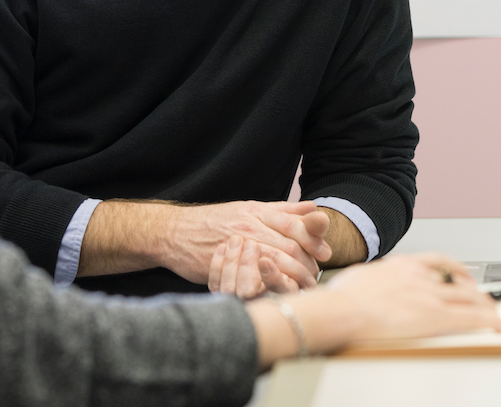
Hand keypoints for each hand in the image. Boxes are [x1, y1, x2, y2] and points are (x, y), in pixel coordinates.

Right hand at [162, 200, 330, 289]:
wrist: (174, 232)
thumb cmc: (213, 222)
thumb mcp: (247, 209)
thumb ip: (281, 210)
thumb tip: (313, 207)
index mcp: (256, 212)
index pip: (293, 224)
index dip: (312, 239)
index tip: (325, 253)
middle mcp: (247, 226)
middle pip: (287, 245)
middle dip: (307, 262)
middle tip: (316, 276)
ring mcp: (235, 246)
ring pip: (273, 262)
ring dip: (292, 277)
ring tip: (302, 287)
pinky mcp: (223, 266)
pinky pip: (250, 278)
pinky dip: (267, 286)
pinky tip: (277, 293)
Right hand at [315, 253, 500, 343]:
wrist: (346, 309)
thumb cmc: (344, 298)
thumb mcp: (358, 277)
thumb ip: (371, 278)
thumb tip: (366, 282)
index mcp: (401, 265)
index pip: (437, 261)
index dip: (454, 267)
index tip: (462, 273)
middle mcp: (420, 276)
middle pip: (457, 281)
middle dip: (473, 291)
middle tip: (483, 299)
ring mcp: (430, 295)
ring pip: (470, 298)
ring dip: (486, 306)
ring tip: (496, 314)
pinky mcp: (437, 316)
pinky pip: (472, 317)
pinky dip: (491, 321)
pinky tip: (500, 326)